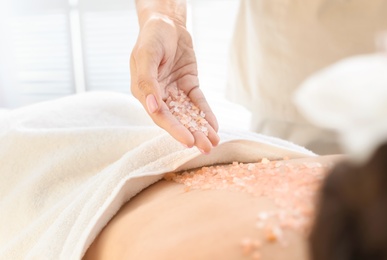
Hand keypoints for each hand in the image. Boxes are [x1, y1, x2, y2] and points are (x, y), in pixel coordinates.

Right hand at [130, 15, 218, 152]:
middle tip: (206, 148)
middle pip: (176, 119)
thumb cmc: (152, 36)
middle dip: (191, 134)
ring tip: (214, 142)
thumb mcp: (146, 54)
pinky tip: (214, 126)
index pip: (160, 115)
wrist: (167, 22)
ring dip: (200, 128)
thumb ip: (147, 80)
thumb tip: (153, 106)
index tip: (189, 141)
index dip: (174, 129)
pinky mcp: (188, 85)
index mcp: (144, 91)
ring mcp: (174, 91)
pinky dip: (206, 114)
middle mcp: (159, 95)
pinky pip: (197, 102)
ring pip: (188, 114)